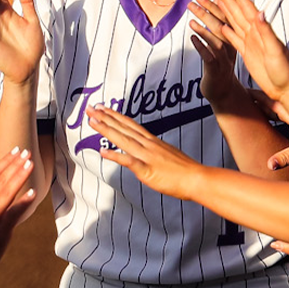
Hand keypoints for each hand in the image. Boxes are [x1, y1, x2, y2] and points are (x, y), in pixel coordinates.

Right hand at [0, 146, 35, 281]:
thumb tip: (1, 191)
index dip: (4, 162)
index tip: (15, 151)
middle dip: (14, 164)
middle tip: (26, 151)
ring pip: (5, 193)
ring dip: (18, 177)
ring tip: (30, 164)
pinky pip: (12, 214)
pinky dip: (22, 202)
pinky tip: (32, 193)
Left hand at [86, 106, 206, 197]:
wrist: (198, 179)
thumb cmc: (185, 171)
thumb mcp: (167, 155)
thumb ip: (153, 152)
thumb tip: (144, 153)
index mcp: (152, 142)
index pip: (130, 125)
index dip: (115, 116)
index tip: (103, 108)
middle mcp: (148, 145)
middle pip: (123, 128)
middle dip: (105, 117)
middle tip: (90, 108)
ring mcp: (147, 156)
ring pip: (123, 140)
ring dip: (106, 130)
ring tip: (92, 121)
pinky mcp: (148, 170)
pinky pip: (129, 161)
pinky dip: (115, 156)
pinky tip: (103, 151)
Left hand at [187, 0, 243, 109]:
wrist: (222, 91)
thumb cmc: (219, 64)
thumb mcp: (222, 42)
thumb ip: (219, 22)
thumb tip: (214, 1)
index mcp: (234, 39)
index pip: (228, 19)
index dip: (218, 6)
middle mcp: (230, 48)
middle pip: (220, 27)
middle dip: (207, 13)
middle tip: (193, 2)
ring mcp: (223, 59)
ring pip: (215, 41)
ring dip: (203, 29)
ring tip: (191, 20)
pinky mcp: (215, 70)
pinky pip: (208, 57)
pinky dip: (200, 46)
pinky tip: (192, 38)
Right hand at [204, 0, 288, 102]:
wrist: (287, 88)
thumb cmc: (285, 70)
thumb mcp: (275, 50)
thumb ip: (266, 31)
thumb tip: (260, 12)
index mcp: (261, 31)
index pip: (248, 9)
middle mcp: (255, 34)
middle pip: (238, 13)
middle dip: (229, 0)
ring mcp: (251, 44)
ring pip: (235, 23)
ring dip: (226, 12)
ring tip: (218, 2)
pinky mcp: (247, 54)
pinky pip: (234, 39)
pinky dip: (227, 32)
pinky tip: (221, 26)